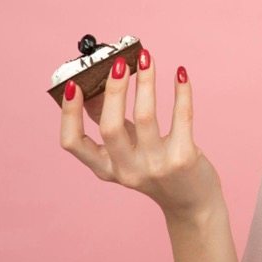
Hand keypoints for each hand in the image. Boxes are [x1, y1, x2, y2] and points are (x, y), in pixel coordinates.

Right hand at [59, 49, 223, 218]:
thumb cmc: (157, 168)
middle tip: (119, 63)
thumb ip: (111, 122)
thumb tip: (94, 85)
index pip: (72, 143)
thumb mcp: (128, 150)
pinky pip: (182, 117)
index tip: (73, 84)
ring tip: (147, 58)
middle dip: (113, 90)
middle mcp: (127, 170)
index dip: (69, 113)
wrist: (193, 203)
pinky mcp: (184, 158)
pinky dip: (181, 92)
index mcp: (106, 168)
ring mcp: (156, 166)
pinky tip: (180, 73)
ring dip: (145, 83)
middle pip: (110, 127)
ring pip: (146, 117)